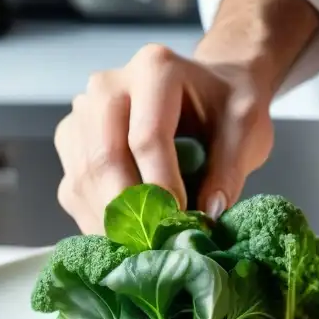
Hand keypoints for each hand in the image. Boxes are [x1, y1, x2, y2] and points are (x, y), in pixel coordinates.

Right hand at [54, 44, 273, 233]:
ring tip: (143, 249)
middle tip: (157, 246)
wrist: (204, 91)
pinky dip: (98, 222)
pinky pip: (75, 190)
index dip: (161, 188)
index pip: (146, 138)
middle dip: (131, 212)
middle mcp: (107, 86)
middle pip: (105, 158)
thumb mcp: (246, 128)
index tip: (181, 222)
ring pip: (83, 178)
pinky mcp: (71, 143)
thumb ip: (230, 168)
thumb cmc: (224, 107)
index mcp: (154, 69)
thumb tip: (207, 214)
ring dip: (111, 223)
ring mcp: (82, 114)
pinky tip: (126, 240)